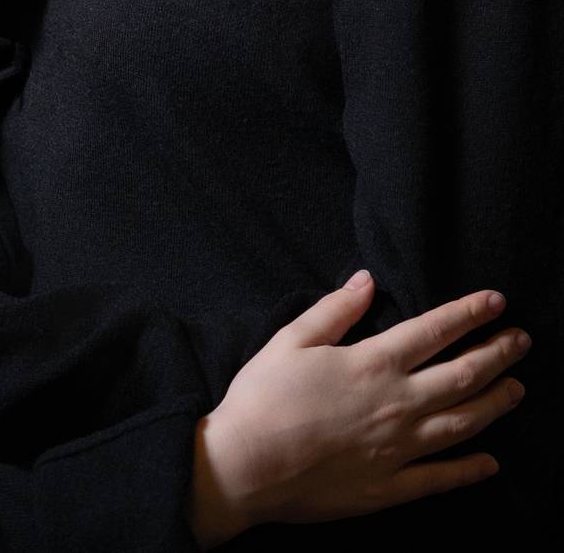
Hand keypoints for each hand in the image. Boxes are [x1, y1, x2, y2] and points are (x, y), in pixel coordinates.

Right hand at [188, 272, 528, 547]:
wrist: (246, 466)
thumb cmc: (263, 398)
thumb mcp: (292, 340)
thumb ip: (334, 310)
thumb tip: (367, 281)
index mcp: (373, 363)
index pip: (435, 331)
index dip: (469, 314)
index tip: (496, 301)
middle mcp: (396, 403)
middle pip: (462, 375)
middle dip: (497, 354)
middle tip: (522, 340)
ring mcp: (398, 448)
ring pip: (462, 423)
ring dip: (495, 404)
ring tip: (518, 390)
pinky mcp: (389, 487)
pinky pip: (441, 478)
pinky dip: (470, 470)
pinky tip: (491, 463)